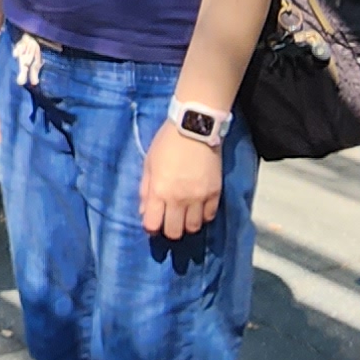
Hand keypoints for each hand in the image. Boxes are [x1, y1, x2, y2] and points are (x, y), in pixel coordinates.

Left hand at [136, 123, 223, 239]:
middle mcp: (178, 199)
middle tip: (169, 220)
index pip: (152, 225)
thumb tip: (144, 211)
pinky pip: (209, 216)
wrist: (194, 127)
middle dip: (169, 229)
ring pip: (193, 227)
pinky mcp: (215, 192)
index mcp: (159, 191)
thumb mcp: (148, 164)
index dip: (151, 227)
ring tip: (185, 215)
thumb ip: (145, 189)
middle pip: (174, 232)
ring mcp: (198, 197)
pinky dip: (203, 216)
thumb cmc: (167, 143)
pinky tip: (199, 208)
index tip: (153, 222)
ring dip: (187, 224)